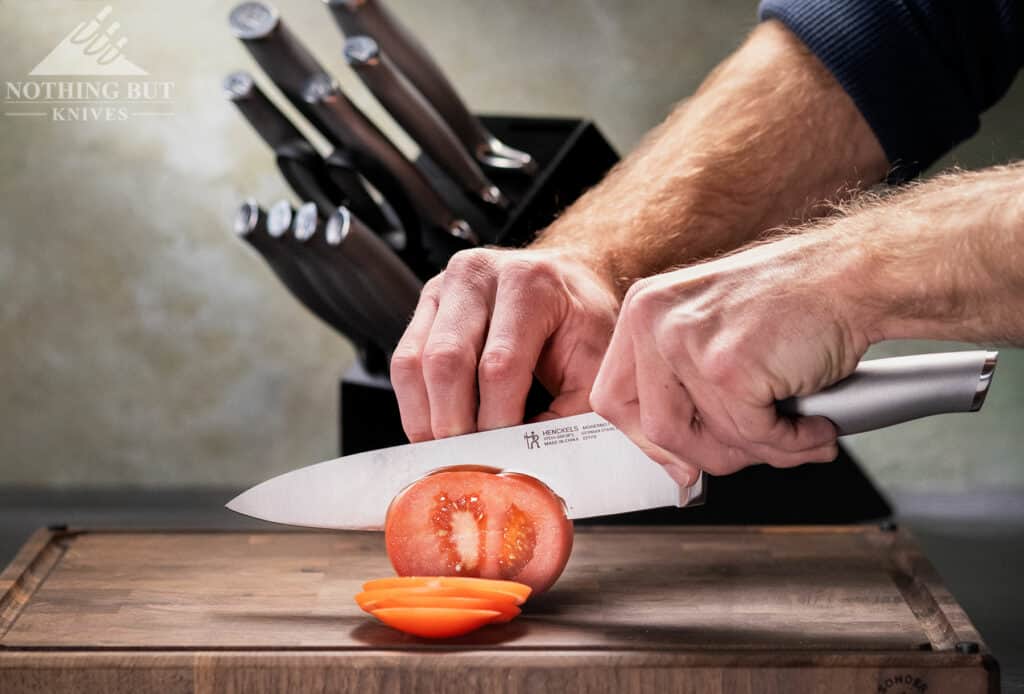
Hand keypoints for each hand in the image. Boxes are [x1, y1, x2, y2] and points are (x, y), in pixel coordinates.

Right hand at [391, 247, 619, 440]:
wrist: (566, 280)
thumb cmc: (582, 322)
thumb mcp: (595, 365)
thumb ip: (568, 413)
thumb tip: (526, 458)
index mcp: (530, 283)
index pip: (499, 364)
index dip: (496, 421)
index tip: (502, 457)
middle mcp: (479, 274)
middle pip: (446, 361)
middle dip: (453, 425)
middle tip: (468, 464)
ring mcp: (445, 286)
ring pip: (413, 362)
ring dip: (425, 419)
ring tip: (448, 452)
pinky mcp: (426, 303)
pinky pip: (403, 360)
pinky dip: (415, 403)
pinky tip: (435, 427)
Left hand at [590, 232, 870, 483]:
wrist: (854, 275)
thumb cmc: (795, 302)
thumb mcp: (714, 329)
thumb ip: (685, 388)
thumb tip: (677, 465)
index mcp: (643, 310)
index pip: (612, 397)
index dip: (646, 440)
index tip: (679, 458)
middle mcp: (653, 322)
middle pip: (653, 429)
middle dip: (707, 454)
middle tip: (751, 450)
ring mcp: (687, 344)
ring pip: (705, 440)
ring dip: (759, 451)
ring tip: (796, 436)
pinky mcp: (728, 368)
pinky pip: (752, 436)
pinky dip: (792, 444)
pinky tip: (815, 428)